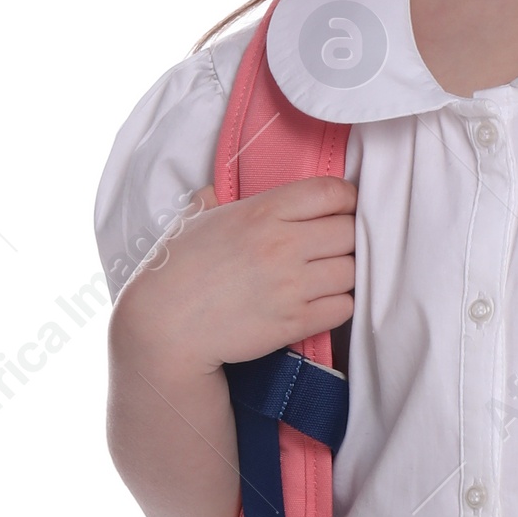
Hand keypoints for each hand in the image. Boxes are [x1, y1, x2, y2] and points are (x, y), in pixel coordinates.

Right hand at [113, 177, 355, 372]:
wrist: (165, 327)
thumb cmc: (175, 270)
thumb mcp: (194, 219)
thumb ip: (216, 198)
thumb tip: (220, 189)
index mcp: (262, 211)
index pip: (332, 192)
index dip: (345, 200)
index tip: (340, 210)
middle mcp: (282, 244)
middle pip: (350, 232)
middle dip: (347, 238)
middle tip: (333, 247)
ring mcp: (291, 286)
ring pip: (352, 271)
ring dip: (344, 274)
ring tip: (325, 277)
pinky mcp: (294, 322)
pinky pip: (344, 308)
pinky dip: (338, 305)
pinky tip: (321, 302)